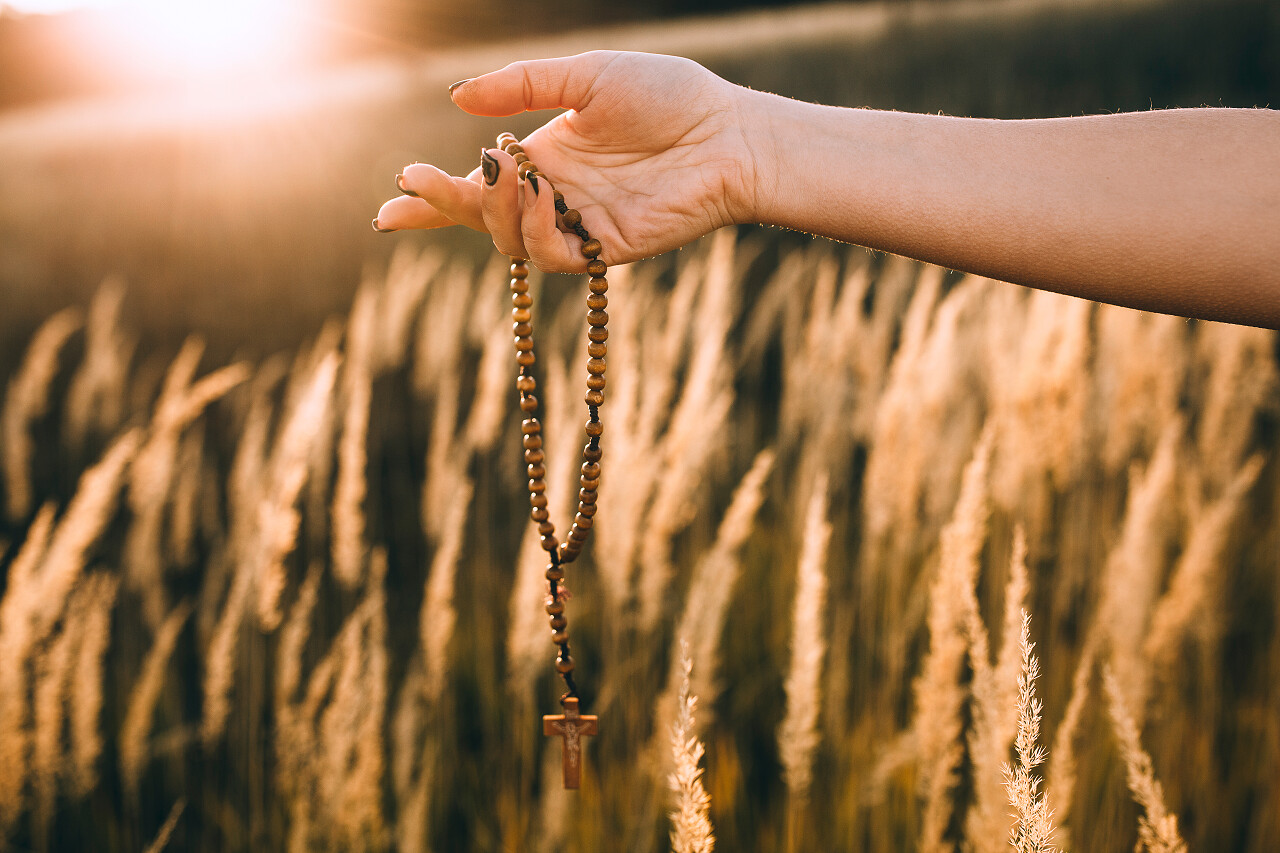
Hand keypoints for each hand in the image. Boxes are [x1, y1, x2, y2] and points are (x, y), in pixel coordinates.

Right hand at [374, 51, 759, 271]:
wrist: (728, 133)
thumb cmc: (668, 96)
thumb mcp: (586, 75)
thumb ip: (522, 84)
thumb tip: (457, 99)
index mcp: (543, 155)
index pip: (475, 184)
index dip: (431, 199)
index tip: (389, 209)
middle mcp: (554, 194)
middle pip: (480, 217)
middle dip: (443, 203)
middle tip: (419, 183)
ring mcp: (578, 224)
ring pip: (507, 239)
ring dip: (492, 208)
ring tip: (507, 170)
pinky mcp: (604, 249)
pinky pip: (552, 254)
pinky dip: (535, 229)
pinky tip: (546, 196)